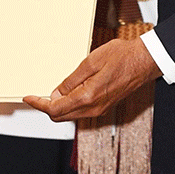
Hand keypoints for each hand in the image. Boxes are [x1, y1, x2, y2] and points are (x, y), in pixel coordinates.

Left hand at [25, 36, 157, 120]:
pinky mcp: (104, 107)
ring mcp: (99, 110)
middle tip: (36, 96)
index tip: (29, 98)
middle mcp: (93, 108)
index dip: (38, 104)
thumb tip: (57, 92)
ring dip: (58, 107)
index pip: (55, 108)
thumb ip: (71, 80)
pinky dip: (69, 105)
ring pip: (70, 115)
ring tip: (51, 92)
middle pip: (60, 116)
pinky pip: (81, 111)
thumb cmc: (123, 57)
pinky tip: (68, 93)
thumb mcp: (91, 61)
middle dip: (46, 107)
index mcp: (88, 97)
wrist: (145, 62)